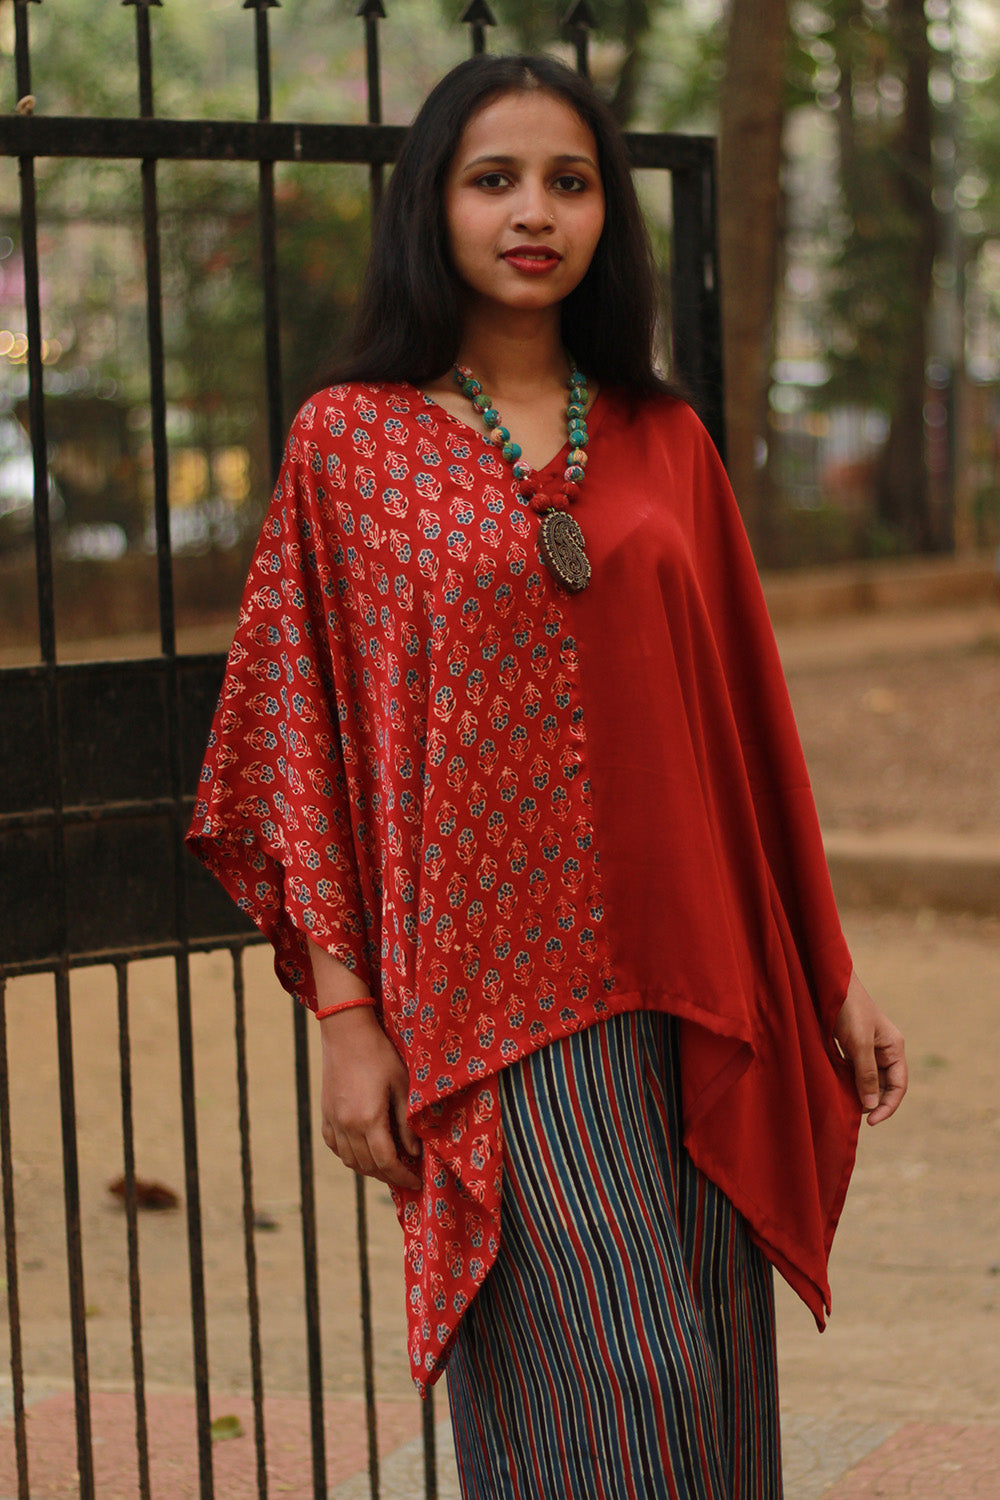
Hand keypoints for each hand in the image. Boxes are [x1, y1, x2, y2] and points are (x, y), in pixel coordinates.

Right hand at [319, 1007, 422, 1189]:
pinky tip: (363, 1152)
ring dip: (369, 1169)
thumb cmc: (380, 1055)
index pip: (386, 1162)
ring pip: (350, 1161)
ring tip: (388, 1167)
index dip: (402, 1177)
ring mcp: (333, 1121)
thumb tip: (414, 1152)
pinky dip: (350, 1156)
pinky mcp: (325, 1115)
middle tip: (406, 1177)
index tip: (416, 1183)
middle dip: (389, 1176)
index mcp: (368, 1119)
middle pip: (368, 1166)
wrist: (347, 1034)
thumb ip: (406, 1123)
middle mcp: (347, 1125)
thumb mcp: (401, 1086)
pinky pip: (336, 1147)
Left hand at [833, 970, 906, 1125]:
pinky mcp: (852, 1045)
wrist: (829, 982)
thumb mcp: (860, 1044)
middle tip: (853, 1113)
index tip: (870, 1121)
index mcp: (894, 1048)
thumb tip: (872, 1105)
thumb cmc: (848, 1009)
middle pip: (884, 1084)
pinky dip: (848, 1080)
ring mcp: (868, 1047)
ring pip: (868, 1078)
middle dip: (872, 1101)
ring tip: (845, 1103)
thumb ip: (867, 1074)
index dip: (887, 1106)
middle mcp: (885, 1049)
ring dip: (859, 1092)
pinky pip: (854, 1069)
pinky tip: (837, 1087)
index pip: (898, 1086)